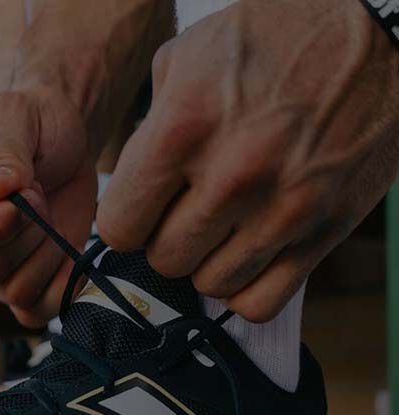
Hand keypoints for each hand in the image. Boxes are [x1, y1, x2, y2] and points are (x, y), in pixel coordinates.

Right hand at [0, 88, 96, 327]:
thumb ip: (4, 151)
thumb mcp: (13, 115)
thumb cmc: (27, 117)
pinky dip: (61, 288)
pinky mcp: (20, 278)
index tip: (24, 198)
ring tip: (48, 215)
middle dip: (27, 232)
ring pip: (14, 291)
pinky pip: (34, 311)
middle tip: (38, 192)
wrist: (60, 137)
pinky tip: (68, 253)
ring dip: (47, 254)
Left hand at [97, 0, 398, 320]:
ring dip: (209, 262)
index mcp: (185, 127)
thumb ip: (147, 130)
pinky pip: (260, 302)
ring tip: (224, 226)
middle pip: (165, 260)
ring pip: (210, 285)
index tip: (143, 211)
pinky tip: (249, 253)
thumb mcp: (188, 58)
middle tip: (188, 211)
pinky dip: (247, 287)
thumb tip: (130, 190)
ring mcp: (283, 208)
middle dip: (168, 239)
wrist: (376, 32)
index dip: (127, 222)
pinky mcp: (325, 231)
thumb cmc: (275, 39)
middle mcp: (234, 174)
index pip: (121, 227)